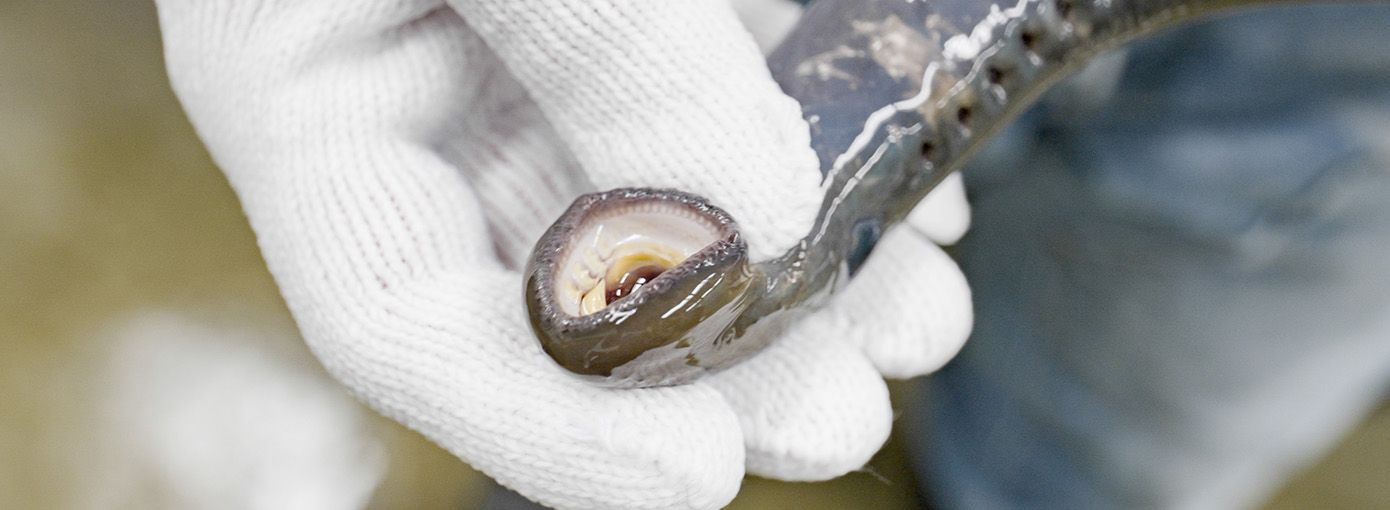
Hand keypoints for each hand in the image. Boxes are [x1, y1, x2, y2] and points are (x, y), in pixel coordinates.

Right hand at [156, 0, 972, 507]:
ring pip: (660, 218)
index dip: (546, 418)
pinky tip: (915, 196)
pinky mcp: (646, 20)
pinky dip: (818, 168)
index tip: (708, 473)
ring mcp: (537, 59)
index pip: (396, 310)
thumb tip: (740, 230)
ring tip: (917, 316)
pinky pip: (725, 117)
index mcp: (313, 81)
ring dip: (795, 285)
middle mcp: (422, 93)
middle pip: (552, 292)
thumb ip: (605, 41)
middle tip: (846, 408)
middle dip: (711, 368)